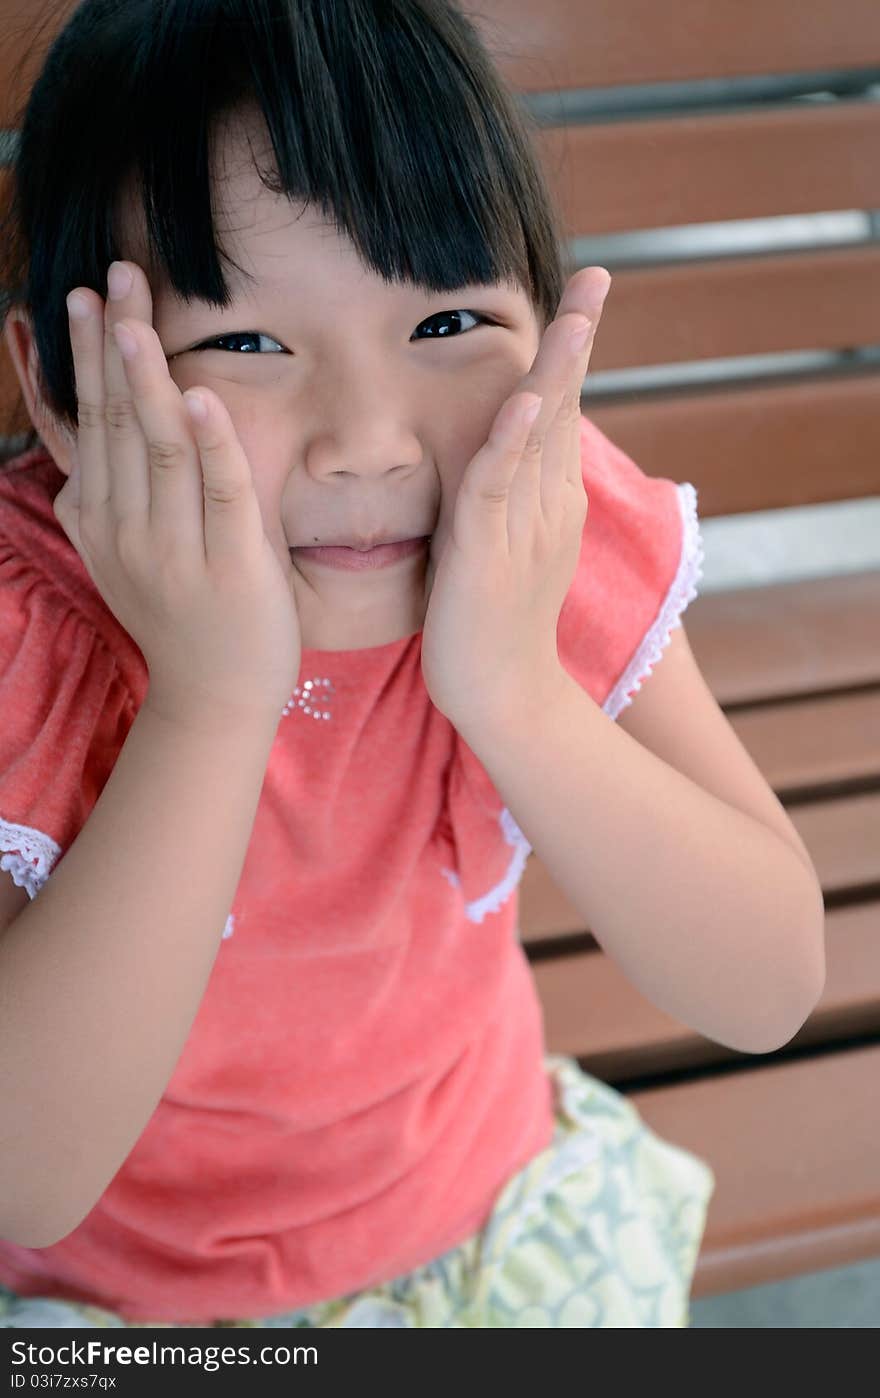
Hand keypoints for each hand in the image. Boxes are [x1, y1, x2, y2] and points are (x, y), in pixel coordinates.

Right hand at [53, 261, 301, 731]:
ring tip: (137, 319)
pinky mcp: (233, 566)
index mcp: (99, 519)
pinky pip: (221, 495)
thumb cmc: (179, 616)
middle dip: (114, 346)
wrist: (215, 697)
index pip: (90, 423)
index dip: (88, 358)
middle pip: (118, 422)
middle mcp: (128, 531)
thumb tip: (70, 459)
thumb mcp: (121, 555)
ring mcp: (177, 550)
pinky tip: (203, 397)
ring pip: (160, 449)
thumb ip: (99, 503)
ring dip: (148, 380)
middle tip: (114, 277)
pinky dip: (212, 445)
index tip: (86, 298)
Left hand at [420, 267, 610, 737]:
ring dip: (556, 374)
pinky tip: (522, 403)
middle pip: (563, 410)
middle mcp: (549, 505)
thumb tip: (500, 450)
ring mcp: (525, 528)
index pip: (558, 413)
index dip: (568, 355)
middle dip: (579, 342)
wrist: (502, 696)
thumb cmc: (491, 621)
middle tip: (597, 279)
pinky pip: (498, 489)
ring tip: (575, 316)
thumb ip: (506, 494)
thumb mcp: (505, 542)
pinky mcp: (489, 554)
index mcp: (551, 499)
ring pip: (540, 438)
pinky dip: (511, 444)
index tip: (582, 298)